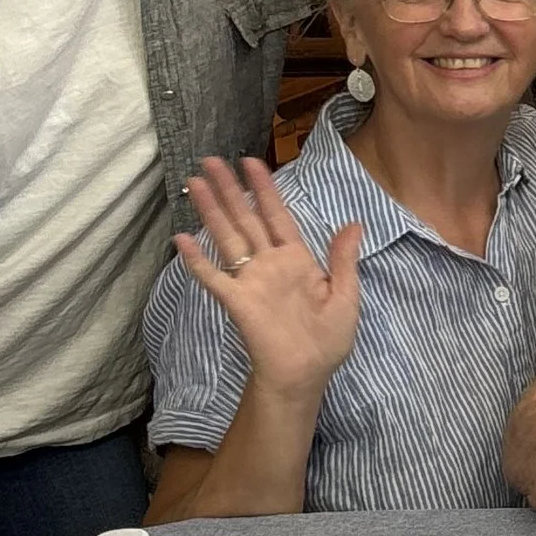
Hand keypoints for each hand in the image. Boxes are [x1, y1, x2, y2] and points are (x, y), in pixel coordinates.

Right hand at [172, 157, 363, 400]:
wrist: (307, 376)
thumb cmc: (328, 341)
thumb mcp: (345, 296)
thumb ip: (344, 259)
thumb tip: (353, 223)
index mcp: (297, 260)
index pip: (277, 215)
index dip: (264, 188)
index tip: (251, 161)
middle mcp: (270, 264)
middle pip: (246, 218)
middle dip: (229, 189)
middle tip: (210, 160)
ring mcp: (251, 280)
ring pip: (228, 237)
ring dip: (211, 210)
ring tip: (194, 183)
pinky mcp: (238, 301)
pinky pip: (214, 277)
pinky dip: (197, 259)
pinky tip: (182, 238)